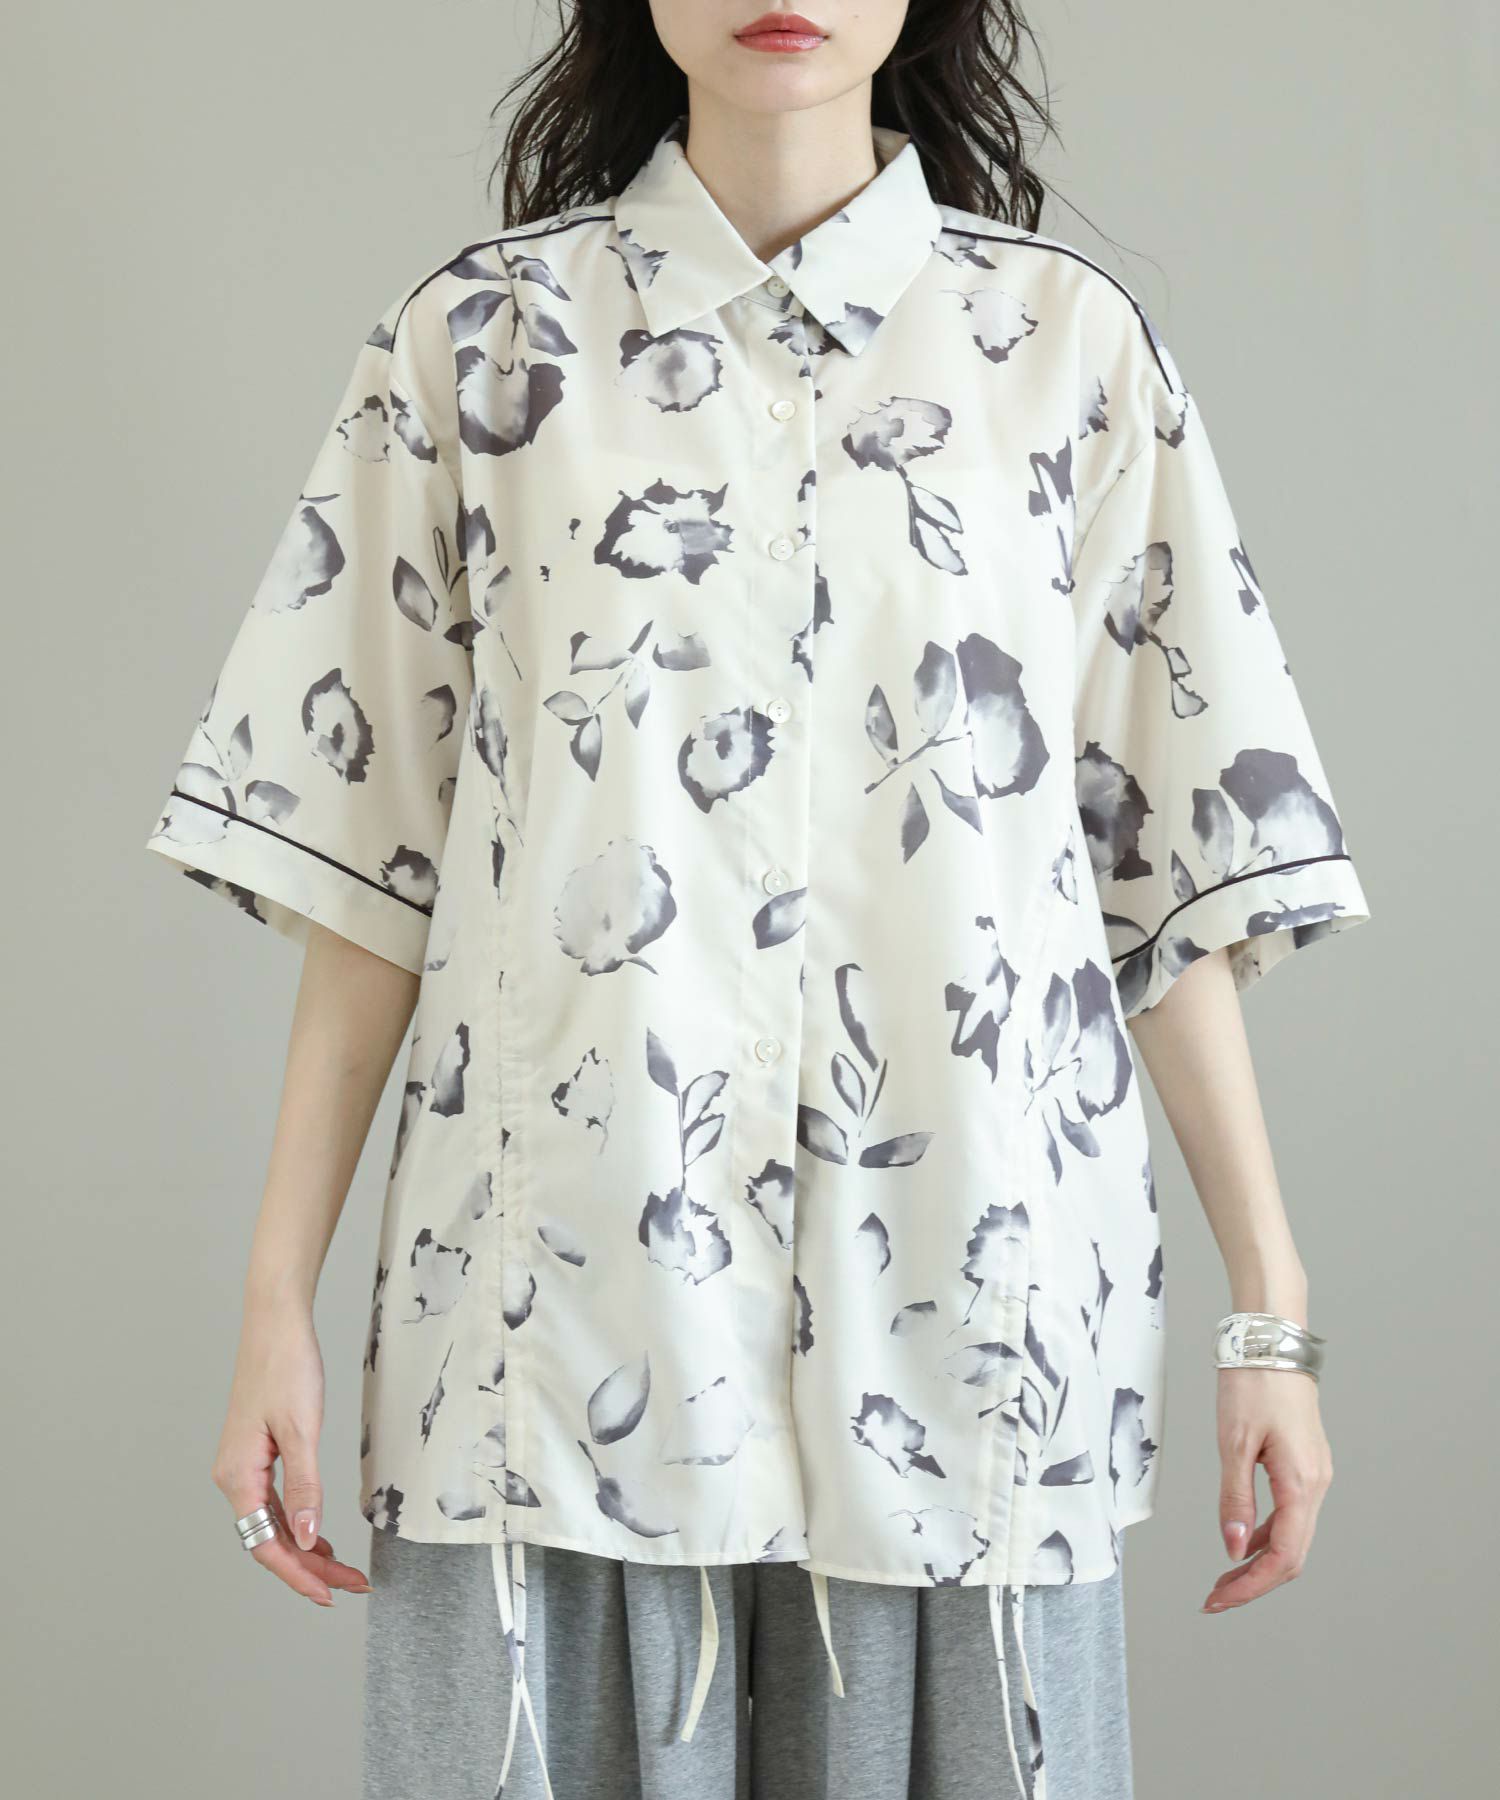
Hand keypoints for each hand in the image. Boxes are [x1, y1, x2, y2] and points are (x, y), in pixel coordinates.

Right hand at [210, 1296, 370, 1603]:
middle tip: (351, 1586)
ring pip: (275, 1524)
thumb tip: (308, 1542)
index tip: (330, 1595)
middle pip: (271, 1540)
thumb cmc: (286, 1366)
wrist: (276, 1322)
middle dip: (310, 1569)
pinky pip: (276, 1503)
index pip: (267, 1544)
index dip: (298, 1575)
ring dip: (307, 1550)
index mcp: (238, 1477)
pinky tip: (320, 1537)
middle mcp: (234, 1477)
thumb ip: (305, 1488)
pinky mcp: (257, 1454)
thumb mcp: (302, 1430)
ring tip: (343, 1571)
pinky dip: (300, 1523)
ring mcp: (244, 1466)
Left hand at [1201, 1367, 1331, 1613]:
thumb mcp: (1234, 1442)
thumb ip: (1234, 1497)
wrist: (1272, 1341)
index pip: (1282, 1557)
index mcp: (1302, 1484)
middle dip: (1254, 1581)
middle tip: (1215, 1597)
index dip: (1250, 1585)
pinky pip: (1290, 1513)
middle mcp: (1316, 1485)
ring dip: (1259, 1560)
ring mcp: (1314, 1475)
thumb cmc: (1253, 1383)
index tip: (1217, 1599)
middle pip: (1292, 1555)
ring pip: (1293, 1536)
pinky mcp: (1305, 1464)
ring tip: (1223, 1575)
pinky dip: (1265, 1533)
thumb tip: (1232, 1548)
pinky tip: (1240, 1537)